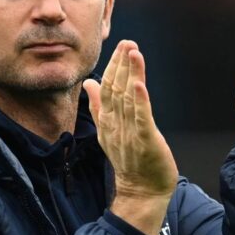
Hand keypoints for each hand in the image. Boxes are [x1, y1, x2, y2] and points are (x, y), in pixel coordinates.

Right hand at [83, 41, 177, 234]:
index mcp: (107, 121)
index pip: (107, 89)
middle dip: (121, 64)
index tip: (120, 46)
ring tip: (133, 52)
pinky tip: (139, 83)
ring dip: (130, 74)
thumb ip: (99, 106)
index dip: (113, 66)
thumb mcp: (109, 130)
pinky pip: (141, 118)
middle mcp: (115, 125)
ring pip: (128, 99)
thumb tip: (90, 82)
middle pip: (115, 89)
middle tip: (127, 42)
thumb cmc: (130, 161)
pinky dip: (140, 100)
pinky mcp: (145, 141)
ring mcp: (129, 133)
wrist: (141, 192)